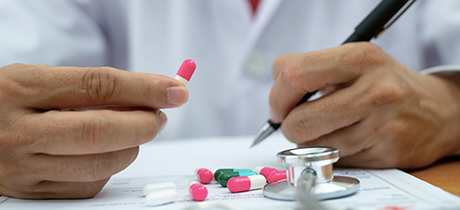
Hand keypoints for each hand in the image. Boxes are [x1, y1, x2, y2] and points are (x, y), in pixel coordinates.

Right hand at [0, 63, 187, 198]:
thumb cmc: (11, 100)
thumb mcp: (39, 79)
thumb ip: (91, 87)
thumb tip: (150, 96)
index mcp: (23, 89)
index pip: (97, 86)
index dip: (143, 88)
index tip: (174, 90)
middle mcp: (20, 130)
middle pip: (99, 131)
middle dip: (143, 124)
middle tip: (160, 117)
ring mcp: (22, 166)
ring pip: (98, 165)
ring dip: (131, 148)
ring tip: (135, 133)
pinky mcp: (30, 192)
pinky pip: (86, 186)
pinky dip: (108, 169)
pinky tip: (107, 154)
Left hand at [269, 43, 459, 168]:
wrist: (436, 111)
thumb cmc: (383, 84)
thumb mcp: (352, 61)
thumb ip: (310, 72)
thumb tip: (276, 102)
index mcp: (359, 58)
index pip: (293, 74)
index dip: (277, 95)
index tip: (280, 105)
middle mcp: (373, 91)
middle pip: (298, 120)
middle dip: (288, 126)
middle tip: (296, 122)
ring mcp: (381, 124)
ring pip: (313, 146)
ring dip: (309, 142)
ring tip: (327, 128)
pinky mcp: (385, 152)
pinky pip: (334, 160)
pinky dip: (330, 153)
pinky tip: (348, 139)